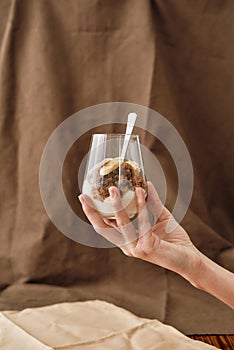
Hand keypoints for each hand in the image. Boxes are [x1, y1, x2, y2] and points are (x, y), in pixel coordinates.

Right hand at [79, 181, 201, 280]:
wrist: (190, 257)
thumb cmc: (172, 238)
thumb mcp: (159, 216)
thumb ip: (150, 202)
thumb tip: (145, 183)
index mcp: (126, 240)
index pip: (104, 227)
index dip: (92, 214)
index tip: (84, 199)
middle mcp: (127, 246)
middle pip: (104, 229)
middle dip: (93, 212)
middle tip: (84, 196)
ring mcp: (136, 248)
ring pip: (121, 224)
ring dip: (116, 205)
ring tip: (112, 189)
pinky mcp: (147, 247)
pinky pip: (142, 223)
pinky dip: (140, 205)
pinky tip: (139, 192)